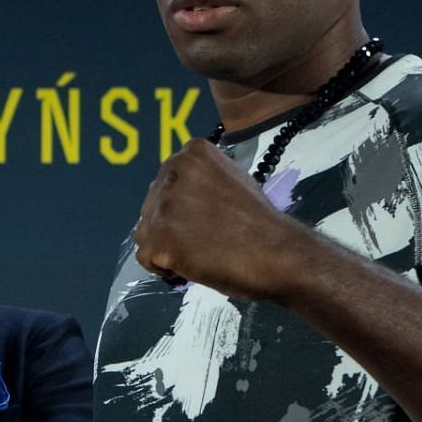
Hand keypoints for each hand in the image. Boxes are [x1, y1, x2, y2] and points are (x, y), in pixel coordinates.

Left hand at [132, 137, 306, 299]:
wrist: (277, 252)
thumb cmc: (259, 221)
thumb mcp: (230, 179)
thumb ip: (200, 180)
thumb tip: (176, 194)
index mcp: (191, 154)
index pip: (166, 182)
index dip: (180, 206)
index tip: (202, 218)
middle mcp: (172, 174)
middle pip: (152, 206)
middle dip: (170, 226)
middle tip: (203, 239)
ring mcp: (164, 207)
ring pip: (145, 231)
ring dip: (166, 246)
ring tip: (199, 252)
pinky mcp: (159, 239)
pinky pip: (146, 258)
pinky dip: (164, 267)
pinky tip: (191, 265)